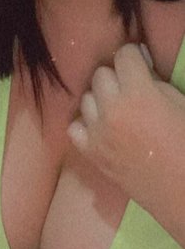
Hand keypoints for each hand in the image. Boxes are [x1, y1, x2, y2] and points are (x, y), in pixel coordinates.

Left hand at [67, 43, 184, 202]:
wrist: (184, 193)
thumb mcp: (181, 104)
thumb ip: (156, 82)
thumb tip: (140, 65)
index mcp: (138, 94)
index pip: (124, 55)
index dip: (135, 57)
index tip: (140, 64)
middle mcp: (111, 109)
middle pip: (101, 74)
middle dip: (117, 76)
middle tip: (132, 89)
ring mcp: (97, 132)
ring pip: (86, 97)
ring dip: (101, 98)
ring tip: (118, 109)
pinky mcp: (90, 153)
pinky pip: (74, 126)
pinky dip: (86, 123)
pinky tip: (102, 127)